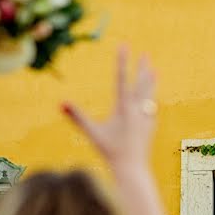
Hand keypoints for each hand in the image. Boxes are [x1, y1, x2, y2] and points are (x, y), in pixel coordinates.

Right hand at [63, 47, 156, 169]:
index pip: (122, 79)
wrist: (132, 168)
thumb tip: (60, 104)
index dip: (122, 61)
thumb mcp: (92, 132)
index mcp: (124, 108)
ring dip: (150, 82)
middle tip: (145, 54)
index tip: (124, 46)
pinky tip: (151, 98)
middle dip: (142, 68)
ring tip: (154, 71)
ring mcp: (146, 118)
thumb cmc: (110, 151)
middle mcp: (138, 110)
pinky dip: (151, 100)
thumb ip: (77, 117)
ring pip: (149, 95)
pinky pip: (152, 109)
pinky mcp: (151, 126)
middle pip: (141, 84)